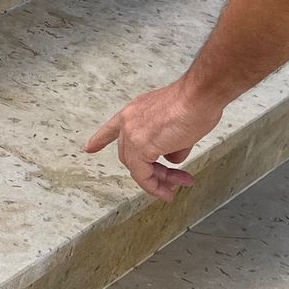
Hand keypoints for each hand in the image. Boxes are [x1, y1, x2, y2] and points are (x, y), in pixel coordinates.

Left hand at [85, 76, 226, 201]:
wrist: (199, 96)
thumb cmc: (195, 102)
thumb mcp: (177, 123)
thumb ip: (170, 141)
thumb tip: (172, 157)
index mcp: (134, 111)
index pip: (111, 128)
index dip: (100, 140)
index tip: (89, 148)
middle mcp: (128, 122)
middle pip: (130, 154)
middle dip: (152, 170)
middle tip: (171, 179)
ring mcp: (132, 134)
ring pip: (137, 166)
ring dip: (158, 179)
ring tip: (175, 187)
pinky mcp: (141, 147)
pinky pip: (143, 174)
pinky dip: (154, 186)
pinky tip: (167, 191)